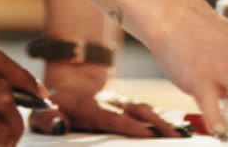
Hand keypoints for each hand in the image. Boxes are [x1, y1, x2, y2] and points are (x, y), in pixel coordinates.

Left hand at [29, 62, 184, 137]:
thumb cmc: (53, 108)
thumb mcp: (42, 114)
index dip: (130, 125)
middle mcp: (110, 102)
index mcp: (90, 107)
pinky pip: (149, 111)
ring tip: (184, 135)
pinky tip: (181, 127)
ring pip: (146, 109)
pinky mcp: (128, 106)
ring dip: (165, 121)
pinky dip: (165, 117)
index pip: (113, 117)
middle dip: (157, 123)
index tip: (148, 134)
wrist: (64, 89)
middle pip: (137, 111)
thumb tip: (59, 123)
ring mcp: (121, 102)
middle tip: (177, 137)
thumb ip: (46, 119)